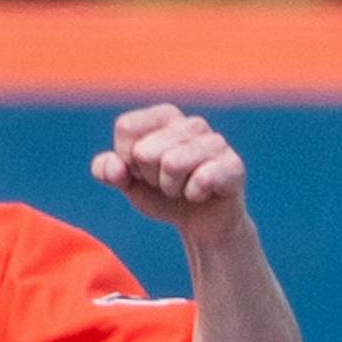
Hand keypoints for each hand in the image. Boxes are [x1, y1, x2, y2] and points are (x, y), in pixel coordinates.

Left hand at [91, 104, 248, 238]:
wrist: (202, 225)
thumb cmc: (164, 195)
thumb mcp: (129, 183)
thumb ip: (108, 170)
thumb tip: (114, 167)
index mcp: (164, 116)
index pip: (126, 127)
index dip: (127, 159)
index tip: (143, 171)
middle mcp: (191, 122)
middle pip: (145, 151)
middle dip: (150, 178)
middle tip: (168, 184)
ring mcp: (215, 142)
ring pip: (172, 164)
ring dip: (172, 189)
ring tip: (184, 189)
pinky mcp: (233, 166)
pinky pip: (201, 179)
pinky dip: (194, 196)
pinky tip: (202, 195)